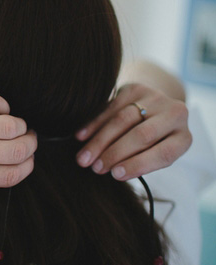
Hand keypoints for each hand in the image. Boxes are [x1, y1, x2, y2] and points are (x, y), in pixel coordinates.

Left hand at [0, 82, 36, 186]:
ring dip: (19, 123)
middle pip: (16, 150)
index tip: (30, 156)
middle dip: (30, 142)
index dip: (27, 165)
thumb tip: (13, 158)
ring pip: (10, 125)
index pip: (9, 175)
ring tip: (14, 121)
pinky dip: (2, 104)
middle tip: (30, 135)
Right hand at [74, 83, 191, 180]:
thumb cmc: (153, 144)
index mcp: (183, 138)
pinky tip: (81, 136)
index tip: (115, 175)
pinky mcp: (136, 88)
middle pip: (142, 135)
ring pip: (123, 120)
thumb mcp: (154, 156)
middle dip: (114, 153)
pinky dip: (94, 124)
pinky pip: (111, 107)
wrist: (155, 109)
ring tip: (84, 158)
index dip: (138, 165)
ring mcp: (155, 98)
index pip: (163, 153)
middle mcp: (175, 115)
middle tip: (95, 168)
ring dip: (100, 141)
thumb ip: (140, 162)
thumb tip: (113, 171)